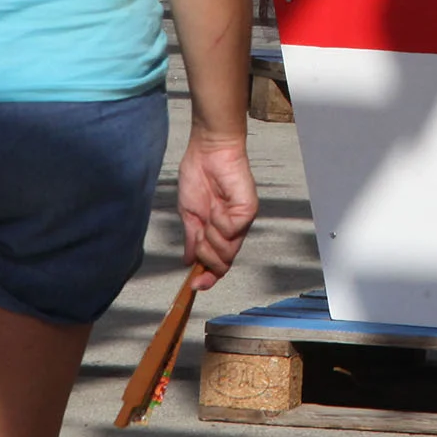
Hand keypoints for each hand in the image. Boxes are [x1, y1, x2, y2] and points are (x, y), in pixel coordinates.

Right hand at [177, 132, 257, 289]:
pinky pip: (232, 230)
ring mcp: (242, 220)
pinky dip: (219, 223)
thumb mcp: (189, 215)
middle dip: (206, 256)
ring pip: (227, 251)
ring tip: (207, 216)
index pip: (219, 263)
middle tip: (199, 233)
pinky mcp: (248, 209)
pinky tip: (216, 207)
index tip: (194, 285)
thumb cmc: (198, 177)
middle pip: (223, 263)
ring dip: (210, 238)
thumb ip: (191, 240)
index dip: (208, 277)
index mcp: (220, 231)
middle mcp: (234, 229)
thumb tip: (188, 262)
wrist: (207, 151)